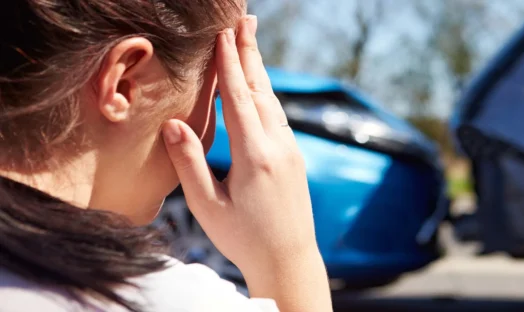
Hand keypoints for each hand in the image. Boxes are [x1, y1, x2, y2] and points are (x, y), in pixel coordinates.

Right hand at [161, 16, 317, 276]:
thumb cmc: (243, 239)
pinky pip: (279, 117)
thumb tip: (173, 123)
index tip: (223, 34)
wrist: (289, 260)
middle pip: (261, 91)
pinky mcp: (294, 158)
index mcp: (254, 157)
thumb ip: (190, 163)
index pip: (239, 99)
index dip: (229, 65)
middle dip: (250, 54)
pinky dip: (266, 96)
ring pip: (273, 102)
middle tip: (245, 20)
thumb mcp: (207, 206)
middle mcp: (278, 147)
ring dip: (259, 71)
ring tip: (249, 44)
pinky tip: (260, 88)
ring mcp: (291, 151)